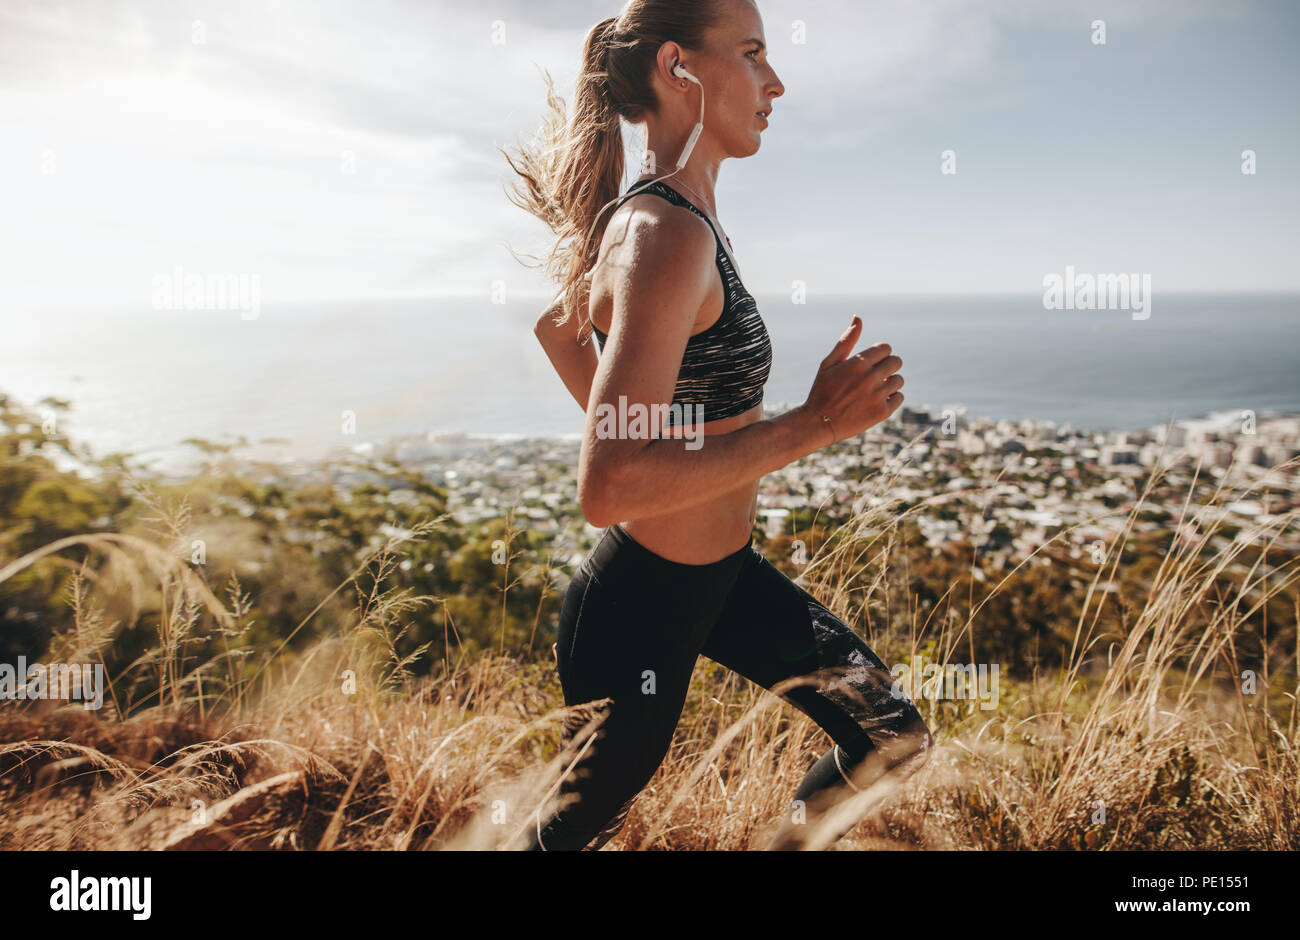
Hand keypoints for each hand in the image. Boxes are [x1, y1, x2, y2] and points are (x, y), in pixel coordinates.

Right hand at [802, 316, 903, 445]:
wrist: (818, 423)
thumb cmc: (822, 390)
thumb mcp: (829, 363)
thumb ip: (846, 340)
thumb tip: (858, 317)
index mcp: (858, 363)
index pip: (886, 348)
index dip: (880, 354)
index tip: (871, 362)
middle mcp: (870, 378)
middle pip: (896, 362)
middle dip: (888, 366)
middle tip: (875, 375)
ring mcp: (877, 396)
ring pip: (899, 380)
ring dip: (890, 382)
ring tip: (874, 389)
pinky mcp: (882, 412)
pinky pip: (899, 397)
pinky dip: (891, 398)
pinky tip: (876, 401)